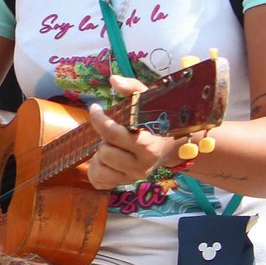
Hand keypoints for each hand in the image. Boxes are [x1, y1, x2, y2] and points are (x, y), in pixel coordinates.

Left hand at [87, 74, 170, 189]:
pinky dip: (96, 170)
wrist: (169, 147)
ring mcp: (133, 177)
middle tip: (114, 134)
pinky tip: (105, 160)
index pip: (113, 134)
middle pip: (104, 151)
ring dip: (100, 155)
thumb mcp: (147, 100)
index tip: (95, 108)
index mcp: (147, 145)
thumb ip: (132, 88)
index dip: (99, 119)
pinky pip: (98, 181)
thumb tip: (113, 80)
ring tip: (112, 147)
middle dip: (104, 139)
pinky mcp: (124, 184)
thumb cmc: (154, 120)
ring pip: (100, 167)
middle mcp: (141, 165)